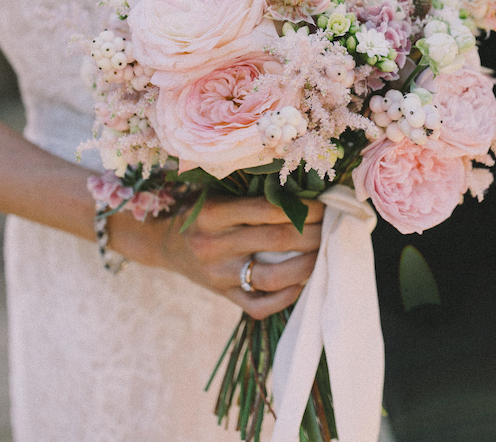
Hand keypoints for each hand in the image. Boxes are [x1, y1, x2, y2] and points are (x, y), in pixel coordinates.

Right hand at [125, 196, 324, 318]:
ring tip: (323, 254)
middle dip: (312, 233)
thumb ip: (250, 192)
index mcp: (213, 213)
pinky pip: (258, 305)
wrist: (163, 242)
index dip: (304, 207)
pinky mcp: (223, 296)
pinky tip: (301, 284)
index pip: (269, 209)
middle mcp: (214, 245)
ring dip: (306, 265)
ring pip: (272, 276)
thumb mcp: (215, 192)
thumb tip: (305, 190)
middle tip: (332, 227)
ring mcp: (219, 275)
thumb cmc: (199, 209)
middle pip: (276, 240)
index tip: (325, 204)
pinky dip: (285, 298)